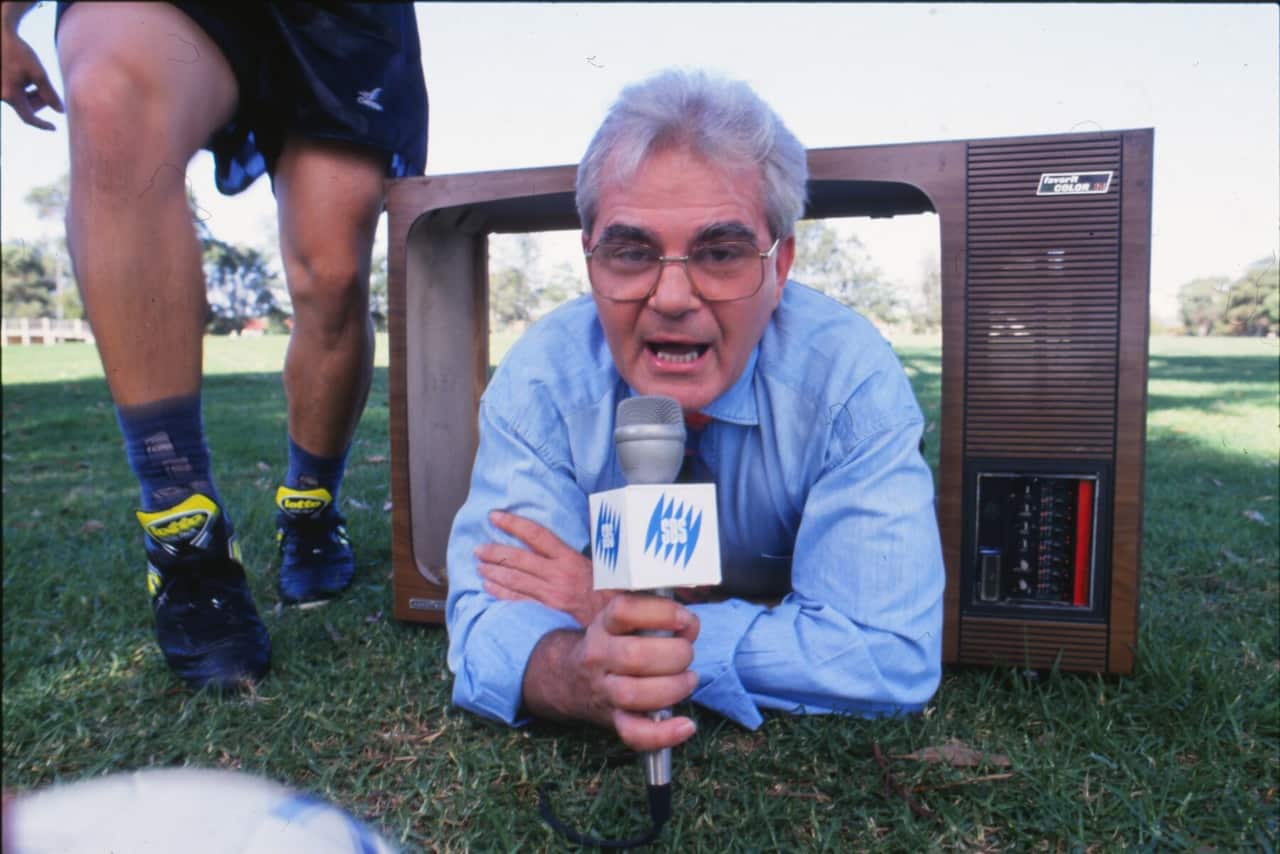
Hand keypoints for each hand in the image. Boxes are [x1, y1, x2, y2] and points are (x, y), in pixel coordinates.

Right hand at [1, 6, 63, 130]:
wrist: (1, 35)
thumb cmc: (20, 53)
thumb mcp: (39, 74)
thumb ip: (49, 94)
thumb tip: (60, 111)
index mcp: (10, 95)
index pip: (29, 118)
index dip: (42, 124)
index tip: (54, 128)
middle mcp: (1, 95)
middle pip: (26, 108)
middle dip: (39, 102)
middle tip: (49, 89)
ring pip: (21, 100)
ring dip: (33, 94)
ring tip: (37, 78)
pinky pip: (15, 92)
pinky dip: (25, 88)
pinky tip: (28, 75)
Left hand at [476, 510, 614, 626]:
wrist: (620, 621)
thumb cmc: (614, 590)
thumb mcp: (605, 562)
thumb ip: (592, 541)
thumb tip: (589, 517)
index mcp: (570, 558)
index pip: (536, 535)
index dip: (513, 524)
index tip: (495, 516)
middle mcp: (557, 575)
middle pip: (519, 560)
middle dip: (495, 552)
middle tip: (478, 548)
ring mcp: (551, 595)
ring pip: (515, 581)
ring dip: (493, 572)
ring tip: (478, 566)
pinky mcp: (548, 612)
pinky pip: (518, 601)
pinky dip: (501, 593)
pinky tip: (488, 588)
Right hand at [525, 594, 700, 752]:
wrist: (572, 678)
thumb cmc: (615, 644)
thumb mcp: (626, 621)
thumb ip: (659, 617)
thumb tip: (688, 626)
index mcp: (604, 625)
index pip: (624, 611)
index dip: (660, 613)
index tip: (683, 619)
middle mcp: (598, 656)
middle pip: (634, 656)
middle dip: (675, 654)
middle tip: (686, 654)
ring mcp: (603, 690)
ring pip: (633, 694)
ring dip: (672, 688)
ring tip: (688, 680)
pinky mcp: (613, 719)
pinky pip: (633, 733)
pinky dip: (663, 734)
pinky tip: (685, 725)